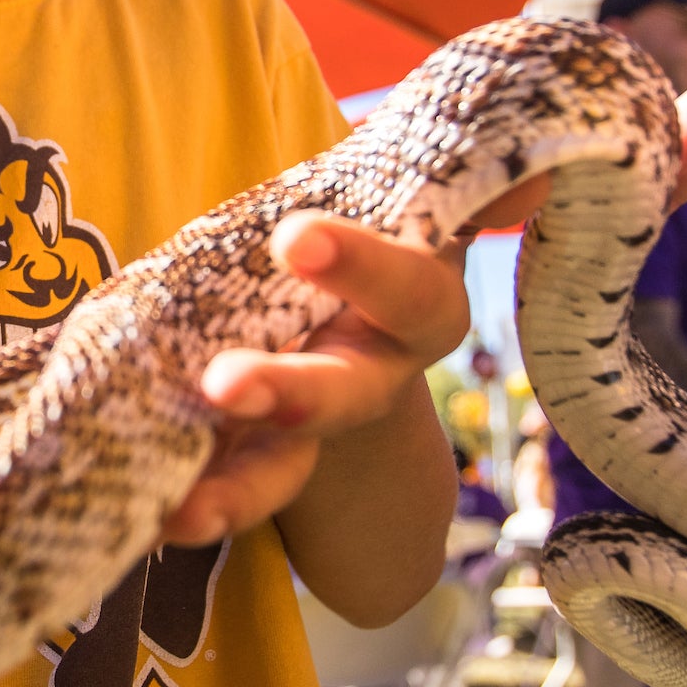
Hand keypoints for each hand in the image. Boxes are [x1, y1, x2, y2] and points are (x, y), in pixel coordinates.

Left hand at [166, 179, 546, 545]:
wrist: (346, 324)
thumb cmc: (372, 236)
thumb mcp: (416, 205)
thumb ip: (470, 186)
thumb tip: (543, 167)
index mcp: (414, 306)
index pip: (409, 292)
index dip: (363, 269)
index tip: (294, 237)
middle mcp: (370, 375)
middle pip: (344, 396)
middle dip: (289, 394)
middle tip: (224, 385)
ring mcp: (310, 430)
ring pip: (285, 467)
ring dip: (237, 492)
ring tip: (177, 510)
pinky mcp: (252, 458)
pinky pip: (224, 489)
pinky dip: (188, 501)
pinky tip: (143, 519)